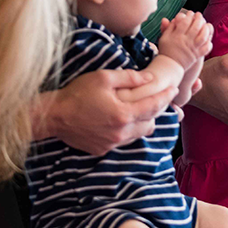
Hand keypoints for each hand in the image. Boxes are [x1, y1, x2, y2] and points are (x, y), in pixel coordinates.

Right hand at [44, 69, 174, 154]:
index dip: (166, 97)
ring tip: (140, 110)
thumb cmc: (77, 94)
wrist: (53, 116)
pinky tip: (122, 121)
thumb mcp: (103, 78)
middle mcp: (121, 132)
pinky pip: (124, 141)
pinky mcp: (103, 149)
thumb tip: (150, 78)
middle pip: (151, 123)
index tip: (174, 90)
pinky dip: (128, 131)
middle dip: (157, 111)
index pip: (154, 106)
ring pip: (139, 134)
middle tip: (157, 99)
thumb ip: (129, 78)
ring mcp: (112, 143)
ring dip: (143, 122)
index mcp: (123, 113)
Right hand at [158, 12, 213, 66]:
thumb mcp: (164, 38)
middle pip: (196, 27)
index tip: (190, 13)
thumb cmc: (167, 50)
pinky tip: (208, 37)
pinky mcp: (198, 55)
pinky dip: (209, 42)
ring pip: (203, 36)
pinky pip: (206, 47)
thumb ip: (167, 27)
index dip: (189, 16)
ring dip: (206, 28)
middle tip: (199, 15)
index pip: (185, 22)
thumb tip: (166, 18)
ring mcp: (193, 48)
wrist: (170, 66)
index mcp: (177, 36)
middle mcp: (186, 42)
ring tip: (205, 23)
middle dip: (199, 19)